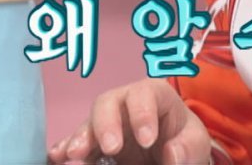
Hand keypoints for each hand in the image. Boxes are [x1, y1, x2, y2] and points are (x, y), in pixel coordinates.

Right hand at [52, 82, 210, 164]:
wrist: (171, 153)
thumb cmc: (184, 142)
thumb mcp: (194, 143)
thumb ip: (188, 147)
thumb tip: (172, 154)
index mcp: (154, 96)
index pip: (145, 93)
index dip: (143, 113)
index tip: (148, 140)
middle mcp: (124, 104)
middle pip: (108, 102)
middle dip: (105, 123)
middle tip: (110, 147)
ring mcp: (106, 123)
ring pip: (89, 122)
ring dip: (80, 138)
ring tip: (72, 156)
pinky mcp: (94, 143)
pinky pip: (77, 142)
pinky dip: (66, 148)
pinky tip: (56, 157)